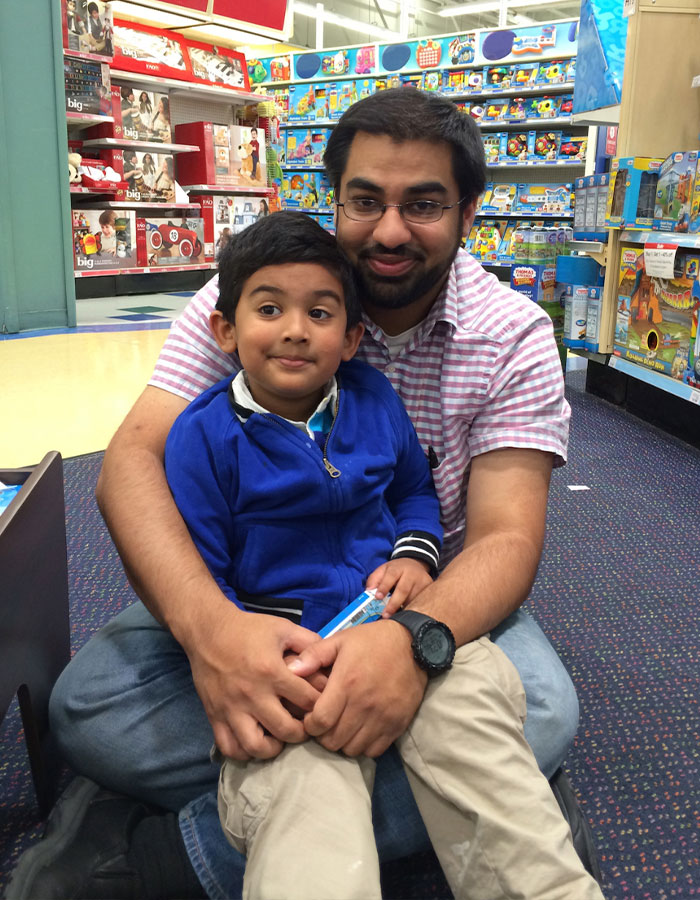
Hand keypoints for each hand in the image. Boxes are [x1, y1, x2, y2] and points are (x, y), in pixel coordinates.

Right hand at [185, 606, 322, 760]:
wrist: (208, 631)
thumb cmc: (248, 629)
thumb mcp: (283, 628)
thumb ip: (309, 643)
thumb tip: (329, 660)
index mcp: (271, 672)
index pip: (307, 701)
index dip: (321, 705)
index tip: (322, 705)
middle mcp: (252, 694)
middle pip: (286, 730)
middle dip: (302, 732)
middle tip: (305, 727)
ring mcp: (231, 709)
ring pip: (256, 746)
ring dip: (273, 748)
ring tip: (279, 738)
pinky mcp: (214, 716)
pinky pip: (229, 747)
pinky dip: (244, 752)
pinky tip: (254, 742)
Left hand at [288, 620, 427, 756]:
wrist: (414, 644)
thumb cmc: (372, 641)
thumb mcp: (341, 640)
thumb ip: (313, 655)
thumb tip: (290, 669)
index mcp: (347, 683)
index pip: (320, 722)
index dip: (310, 725)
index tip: (311, 717)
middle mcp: (364, 704)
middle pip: (334, 740)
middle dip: (323, 736)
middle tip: (325, 723)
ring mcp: (383, 717)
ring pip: (352, 749)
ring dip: (343, 742)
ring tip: (342, 727)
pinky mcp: (397, 725)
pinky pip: (374, 750)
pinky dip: (363, 746)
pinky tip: (360, 730)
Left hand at [365, 558, 432, 615]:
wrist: (415, 563)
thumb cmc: (396, 570)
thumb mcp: (383, 569)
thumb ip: (374, 579)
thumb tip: (368, 592)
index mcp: (398, 567)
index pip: (391, 576)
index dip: (384, 587)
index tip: (377, 597)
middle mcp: (411, 574)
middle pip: (403, 589)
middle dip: (394, 604)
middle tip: (386, 615)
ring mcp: (422, 581)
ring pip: (414, 598)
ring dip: (405, 609)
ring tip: (397, 620)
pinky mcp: (429, 588)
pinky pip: (422, 602)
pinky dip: (415, 610)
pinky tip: (408, 617)